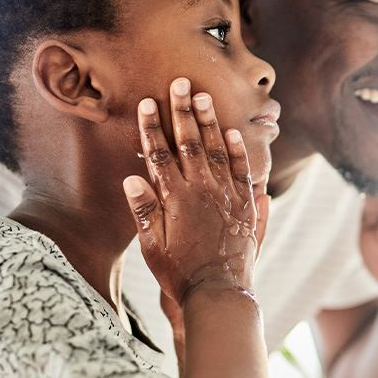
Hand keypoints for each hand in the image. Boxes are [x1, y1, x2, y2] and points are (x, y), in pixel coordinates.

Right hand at [124, 78, 269, 306]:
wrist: (219, 295)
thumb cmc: (180, 275)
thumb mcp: (152, 247)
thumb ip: (144, 211)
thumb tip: (132, 177)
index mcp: (175, 199)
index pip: (159, 155)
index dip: (152, 127)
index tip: (147, 102)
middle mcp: (202, 192)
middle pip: (191, 143)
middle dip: (183, 111)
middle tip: (181, 83)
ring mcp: (227, 197)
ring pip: (218, 151)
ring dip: (210, 123)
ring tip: (205, 97)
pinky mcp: (245, 208)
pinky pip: (243, 173)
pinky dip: (238, 152)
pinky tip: (233, 134)